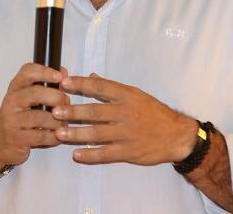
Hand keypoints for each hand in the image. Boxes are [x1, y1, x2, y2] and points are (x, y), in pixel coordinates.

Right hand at [0, 63, 69, 171]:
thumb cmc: (19, 117)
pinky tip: (57, 136)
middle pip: (36, 93)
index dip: (45, 72)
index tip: (60, 77)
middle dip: (57, 98)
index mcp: (16, 88)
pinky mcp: (17, 139)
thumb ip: (45, 85)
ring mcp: (12, 120)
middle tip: (66, 104)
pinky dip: (54, 136)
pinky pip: (41, 136)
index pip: (27, 72)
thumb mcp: (28, 98)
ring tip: (64, 124)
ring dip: (58, 121)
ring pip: (40, 117)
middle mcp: (12, 101)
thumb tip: (63, 72)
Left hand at [52, 74, 198, 164]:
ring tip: (59, 133)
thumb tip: (91, 77)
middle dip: (73, 112)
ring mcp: (127, 133)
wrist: (177, 135)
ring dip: (76, 133)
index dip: (81, 85)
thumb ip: (112, 88)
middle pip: (95, 111)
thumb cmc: (154, 113)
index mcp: (127, 96)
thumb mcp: (136, 94)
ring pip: (97, 133)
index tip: (64, 83)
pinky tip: (77, 155)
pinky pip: (106, 153)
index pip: (100, 88)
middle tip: (55, 112)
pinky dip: (90, 155)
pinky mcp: (129, 152)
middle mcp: (126, 112)